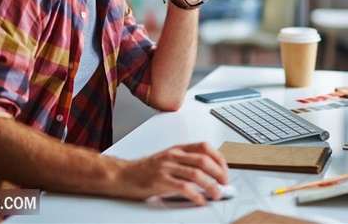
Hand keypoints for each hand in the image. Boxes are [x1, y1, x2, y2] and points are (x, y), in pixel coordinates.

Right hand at [110, 142, 228, 205]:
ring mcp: (166, 168)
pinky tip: (200, 201)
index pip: (204, 147)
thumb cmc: (145, 170)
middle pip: (203, 160)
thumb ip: (185, 162)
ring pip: (196, 174)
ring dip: (211, 185)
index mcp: (177, 149)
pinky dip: (195, 195)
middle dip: (219, 172)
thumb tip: (207, 172)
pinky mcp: (160, 181)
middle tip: (224, 183)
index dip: (219, 158)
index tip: (225, 170)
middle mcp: (173, 156)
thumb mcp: (168, 159)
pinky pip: (183, 187)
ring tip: (216, 194)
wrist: (123, 175)